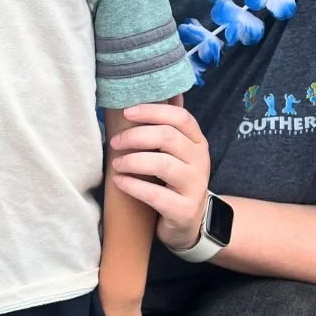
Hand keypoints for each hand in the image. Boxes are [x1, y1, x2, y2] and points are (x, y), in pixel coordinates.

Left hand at [108, 98, 210, 250]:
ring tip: (116, 163)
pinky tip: (119, 181)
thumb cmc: (175, 181)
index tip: (128, 112)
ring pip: (162, 165)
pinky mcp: (184, 210)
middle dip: (135, 136)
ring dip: (133, 161)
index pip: (181, 118)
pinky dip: (133, 186)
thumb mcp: (178, 152)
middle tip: (114, 141)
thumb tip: (165, 92)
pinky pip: (155, 195)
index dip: (153, 111)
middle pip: (168, 137)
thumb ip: (170, 126)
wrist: (190, 222)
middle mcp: (201, 161)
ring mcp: (195, 186)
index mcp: (198, 142)